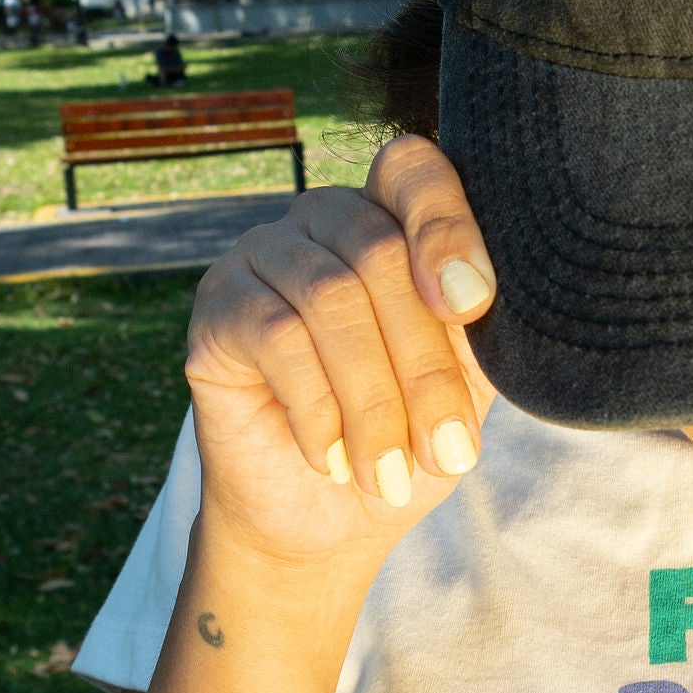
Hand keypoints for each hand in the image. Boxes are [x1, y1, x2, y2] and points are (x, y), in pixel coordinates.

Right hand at [181, 139, 497, 566]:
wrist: (324, 521)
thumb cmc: (407, 439)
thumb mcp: (465, 382)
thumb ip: (476, 326)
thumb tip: (474, 296)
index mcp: (394, 217)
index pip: (414, 171)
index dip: (445, 225)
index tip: (473, 308)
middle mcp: (326, 218)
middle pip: (381, 253)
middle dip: (423, 365)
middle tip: (447, 452)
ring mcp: (264, 252)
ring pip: (331, 298)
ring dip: (373, 401)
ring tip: (391, 475)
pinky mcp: (216, 304)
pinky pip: (276, 334)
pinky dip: (317, 409)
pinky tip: (333, 459)